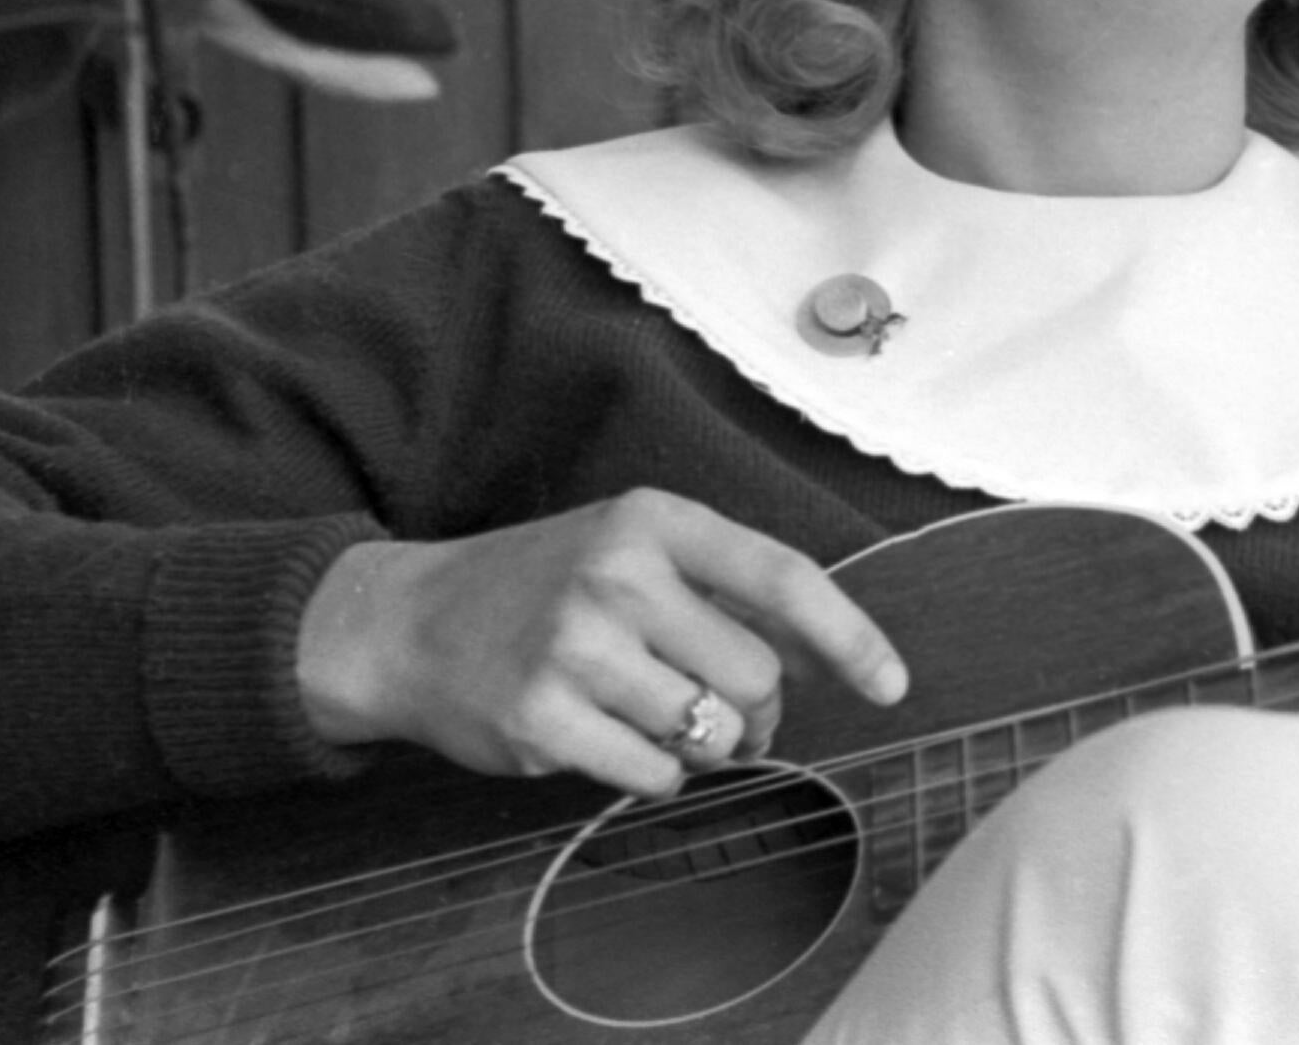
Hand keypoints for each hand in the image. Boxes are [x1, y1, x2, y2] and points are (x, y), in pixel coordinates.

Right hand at [295, 489, 908, 796]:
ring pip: (708, 733)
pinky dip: (652, 774)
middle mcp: (618, 576)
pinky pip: (652, 776)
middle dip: (758, 712)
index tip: (891, 685)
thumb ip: (726, 590)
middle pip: (756, 676)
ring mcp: (575, 649)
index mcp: (655, 522)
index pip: (783, 577)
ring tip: (652, 715)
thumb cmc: (545, 586)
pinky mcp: (542, 721)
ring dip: (702, 745)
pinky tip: (609, 738)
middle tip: (725, 711)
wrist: (407, 622)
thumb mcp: (634, 550)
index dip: (850, 637)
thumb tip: (831, 656)